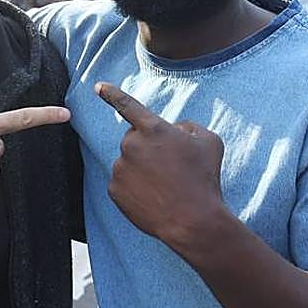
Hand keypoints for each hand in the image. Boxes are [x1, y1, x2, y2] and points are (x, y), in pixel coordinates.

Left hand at [95, 82, 226, 246]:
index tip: (98, 86)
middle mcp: (131, 145)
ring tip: (164, 186)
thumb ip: (189, 127)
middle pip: (134, 139)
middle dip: (148, 148)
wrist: (193, 220)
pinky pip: (123, 183)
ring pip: (128, 162)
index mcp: (153, 128)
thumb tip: (176, 129)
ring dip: (143, 169)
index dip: (112, 93)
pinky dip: (136, 188)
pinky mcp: (114, 190)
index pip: (128, 105)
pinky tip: (153, 198)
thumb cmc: (204, 178)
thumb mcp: (209, 142)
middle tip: (169, 167)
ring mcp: (120, 168)